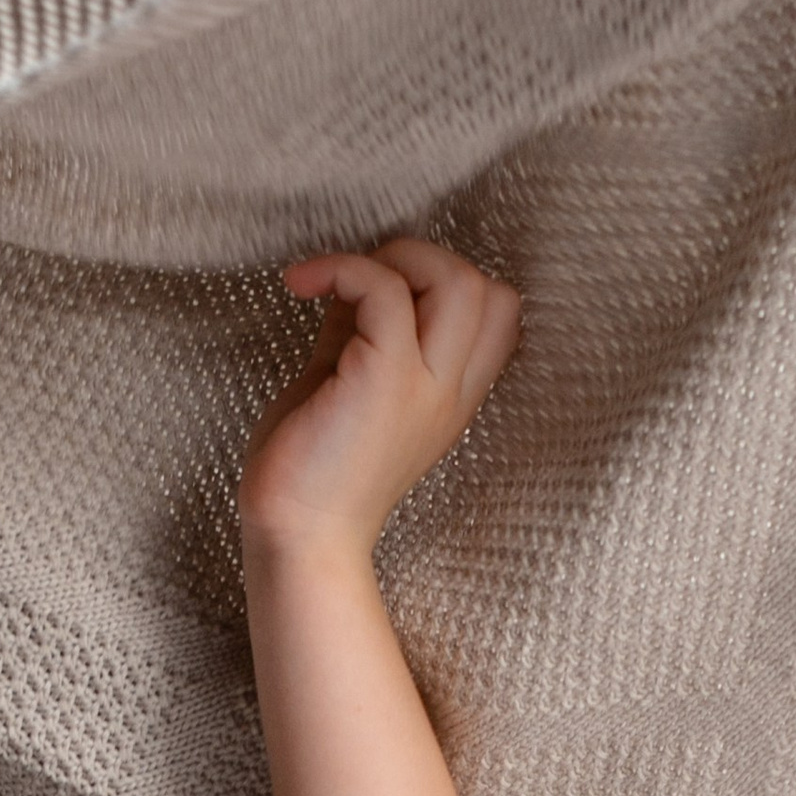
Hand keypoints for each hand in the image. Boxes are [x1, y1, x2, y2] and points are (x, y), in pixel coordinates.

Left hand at [239, 238, 520, 559]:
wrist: (297, 538)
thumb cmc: (312, 472)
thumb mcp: (348, 386)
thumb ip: (360, 333)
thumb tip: (352, 279)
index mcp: (450, 396)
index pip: (499, 315)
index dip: (447, 280)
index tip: (383, 293)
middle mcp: (450, 392)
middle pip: (490, 290)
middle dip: (424, 258)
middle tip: (359, 281)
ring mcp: (425, 387)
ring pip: (459, 281)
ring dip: (395, 257)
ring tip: (335, 279)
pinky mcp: (385, 380)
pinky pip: (385, 291)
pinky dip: (342, 269)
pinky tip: (301, 284)